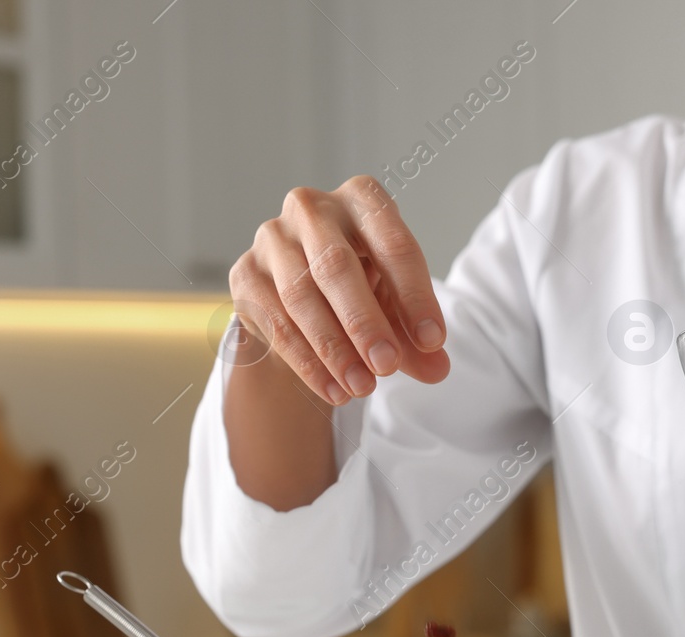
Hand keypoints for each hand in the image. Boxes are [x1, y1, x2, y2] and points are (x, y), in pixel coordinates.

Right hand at [227, 177, 449, 405]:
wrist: (301, 293)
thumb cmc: (362, 286)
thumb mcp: (395, 306)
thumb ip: (415, 335)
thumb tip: (437, 369)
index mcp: (362, 198)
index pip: (394, 245)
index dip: (415, 295)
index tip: (432, 342)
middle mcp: (313, 207)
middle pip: (336, 266)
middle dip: (365, 322)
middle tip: (388, 366)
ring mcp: (272, 237)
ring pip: (300, 295)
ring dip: (334, 349)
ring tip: (362, 387)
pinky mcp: (246, 272)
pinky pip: (275, 321)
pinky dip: (307, 361)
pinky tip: (334, 390)